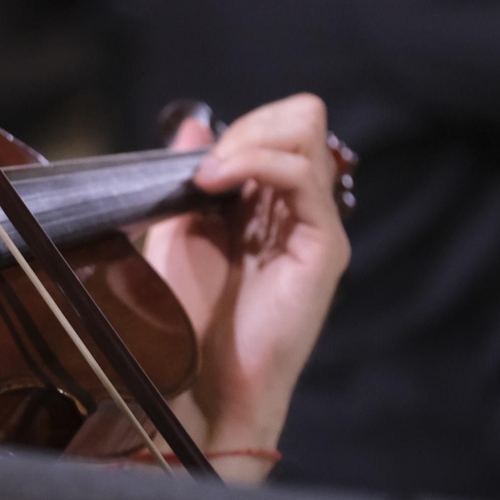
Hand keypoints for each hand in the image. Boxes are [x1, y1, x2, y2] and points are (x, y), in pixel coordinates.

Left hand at [141, 94, 349, 481]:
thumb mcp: (175, 229)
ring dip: (247, 142)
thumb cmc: (187, 315)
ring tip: (207, 177)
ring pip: (307, 137)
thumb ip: (185, 175)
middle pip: (302, 120)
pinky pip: (303, 178)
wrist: (200, 379)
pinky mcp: (324, 247)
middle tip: (205, 167)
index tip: (192, 160)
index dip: (238, 128)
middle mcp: (298, 208)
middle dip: (248, 126)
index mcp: (268, 201)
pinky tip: (214, 184)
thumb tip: (191, 121)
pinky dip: (254, 163)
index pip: (278, 125)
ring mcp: (315, 225)